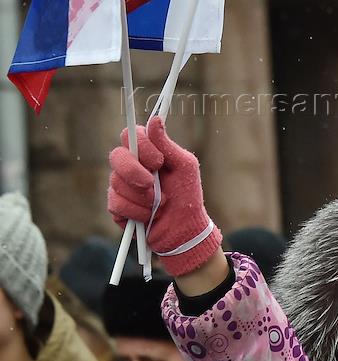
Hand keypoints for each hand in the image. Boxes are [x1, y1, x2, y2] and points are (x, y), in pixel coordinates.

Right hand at [107, 116, 222, 276]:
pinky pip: (116, 203)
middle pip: (116, 157)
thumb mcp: (185, 168)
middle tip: (152, 185)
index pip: (130, 135)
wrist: (185, 231)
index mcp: (147, 153)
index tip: (159, 162)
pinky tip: (149, 216)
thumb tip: (155, 119)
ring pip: (117, 183)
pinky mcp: (117, 207)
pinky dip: (137, 212)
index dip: (142, 147)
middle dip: (135, 173)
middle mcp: (130, 166)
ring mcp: (121, 186)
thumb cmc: (188, 197)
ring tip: (159, 205)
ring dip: (143, 198)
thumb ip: (168, 145)